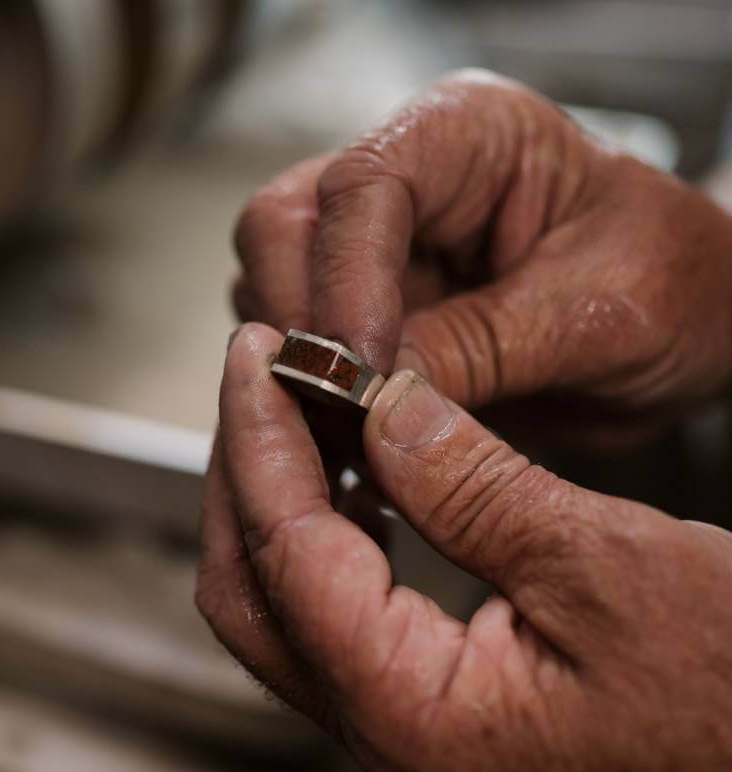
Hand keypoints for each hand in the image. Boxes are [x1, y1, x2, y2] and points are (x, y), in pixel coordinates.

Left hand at [197, 323, 731, 771]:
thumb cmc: (731, 699)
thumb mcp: (605, 564)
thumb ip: (472, 486)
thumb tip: (383, 408)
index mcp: (418, 715)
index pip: (285, 551)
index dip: (260, 437)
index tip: (258, 357)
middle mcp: (391, 740)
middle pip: (254, 588)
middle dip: (245, 467)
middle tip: (257, 375)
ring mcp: (405, 729)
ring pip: (283, 602)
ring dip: (277, 497)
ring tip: (292, 409)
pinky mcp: (430, 706)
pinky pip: (334, 613)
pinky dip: (324, 532)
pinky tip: (348, 478)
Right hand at [232, 71, 731, 443]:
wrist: (689, 328)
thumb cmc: (676, 285)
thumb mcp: (603, 312)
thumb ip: (484, 345)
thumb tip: (377, 398)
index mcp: (468, 137)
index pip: (362, 185)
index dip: (345, 280)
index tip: (360, 372)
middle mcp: (408, 187)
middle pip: (286, 230)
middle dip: (303, 326)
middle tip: (338, 413)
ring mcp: (383, 253)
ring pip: (277, 291)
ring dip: (302, 371)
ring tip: (351, 436)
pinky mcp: (376, 315)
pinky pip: (309, 349)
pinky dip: (316, 399)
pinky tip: (354, 439)